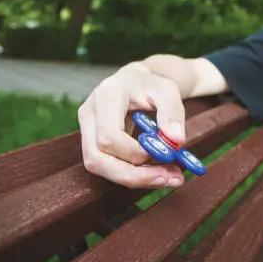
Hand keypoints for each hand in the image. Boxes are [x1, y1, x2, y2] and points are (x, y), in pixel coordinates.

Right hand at [78, 62, 185, 188]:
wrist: (136, 82)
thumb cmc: (150, 84)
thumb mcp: (167, 90)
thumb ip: (172, 112)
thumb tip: (175, 140)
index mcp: (105, 97)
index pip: (108, 135)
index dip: (134, 152)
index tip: (165, 155)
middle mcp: (89, 115)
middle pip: (96, 158)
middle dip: (133, 175)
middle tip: (169, 178)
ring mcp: (87, 130)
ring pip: (99, 166)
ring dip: (135, 179)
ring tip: (169, 177)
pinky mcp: (93, 143)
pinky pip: (108, 166)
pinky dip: (134, 175)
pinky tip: (159, 173)